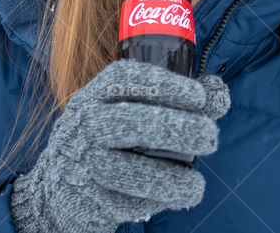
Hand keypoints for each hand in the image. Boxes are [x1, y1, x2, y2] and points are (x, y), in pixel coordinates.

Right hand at [9, 59, 230, 232]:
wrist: (61, 189)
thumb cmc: (109, 142)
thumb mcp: (129, 113)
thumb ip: (177, 102)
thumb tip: (218, 94)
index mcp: (95, 94)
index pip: (125, 78)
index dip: (164, 83)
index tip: (198, 96)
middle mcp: (85, 124)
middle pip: (129, 122)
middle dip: (176, 128)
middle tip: (210, 136)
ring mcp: (83, 163)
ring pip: (127, 170)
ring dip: (170, 177)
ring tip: (197, 184)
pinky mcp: (88, 199)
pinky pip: (126, 202)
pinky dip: (156, 201)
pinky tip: (175, 196)